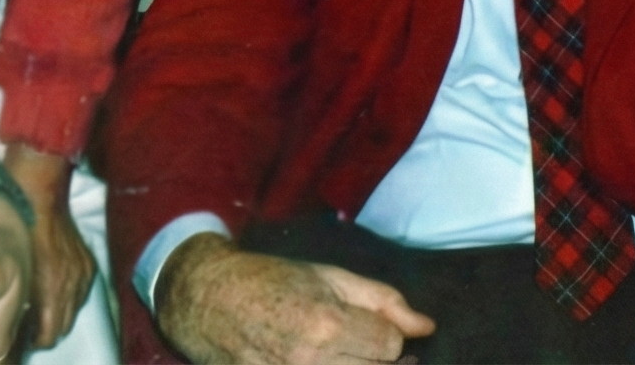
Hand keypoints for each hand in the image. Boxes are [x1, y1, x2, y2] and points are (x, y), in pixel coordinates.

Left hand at [2, 142, 95, 349]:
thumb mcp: (9, 268)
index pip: (49, 335)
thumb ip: (14, 300)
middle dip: (46, 329)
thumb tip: (7, 324)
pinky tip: (53, 289)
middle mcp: (72, 283)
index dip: (34, 340)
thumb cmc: (17, 228)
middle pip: (62, 327)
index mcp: (52, 287)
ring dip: (58, 313)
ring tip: (39, 308)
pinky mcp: (88, 264)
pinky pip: (80, 293)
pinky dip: (68, 296)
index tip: (21, 336)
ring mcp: (82, 273)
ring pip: (72, 311)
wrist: (39, 194)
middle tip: (27, 324)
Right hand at [155, 234, 433, 364]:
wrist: (207, 299)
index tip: (375, 330)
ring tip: (344, 354)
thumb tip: (427, 326)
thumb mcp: (329, 277)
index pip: (390, 347)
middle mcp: (309, 360)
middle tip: (361, 346)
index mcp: (326, 323)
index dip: (390, 338)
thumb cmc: (271, 281)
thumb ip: (383, 301)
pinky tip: (327, 362)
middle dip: (377, 361)